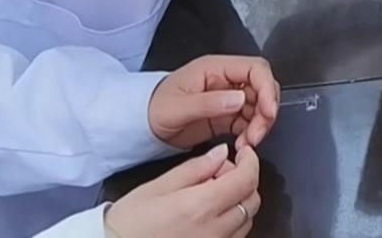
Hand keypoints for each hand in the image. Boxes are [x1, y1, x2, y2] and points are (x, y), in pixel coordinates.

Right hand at [105, 142, 259, 237]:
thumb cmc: (130, 220)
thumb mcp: (159, 185)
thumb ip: (196, 168)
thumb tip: (222, 153)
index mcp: (201, 207)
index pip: (246, 180)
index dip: (250, 161)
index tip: (244, 152)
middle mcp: (214, 230)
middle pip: (252, 200)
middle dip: (245, 179)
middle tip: (220, 171)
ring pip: (247, 220)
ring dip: (240, 201)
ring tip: (212, 192)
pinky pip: (235, 236)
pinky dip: (233, 220)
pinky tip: (211, 212)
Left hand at [149, 54, 280, 149]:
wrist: (142, 125)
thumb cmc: (155, 109)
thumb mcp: (177, 107)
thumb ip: (208, 103)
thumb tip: (240, 99)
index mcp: (216, 68)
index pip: (255, 69)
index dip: (267, 88)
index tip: (268, 112)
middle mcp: (226, 80)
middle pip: (262, 88)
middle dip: (266, 111)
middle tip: (257, 135)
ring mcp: (228, 97)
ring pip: (259, 106)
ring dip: (260, 125)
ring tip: (247, 144)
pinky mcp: (227, 115)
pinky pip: (249, 121)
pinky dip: (251, 133)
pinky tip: (242, 146)